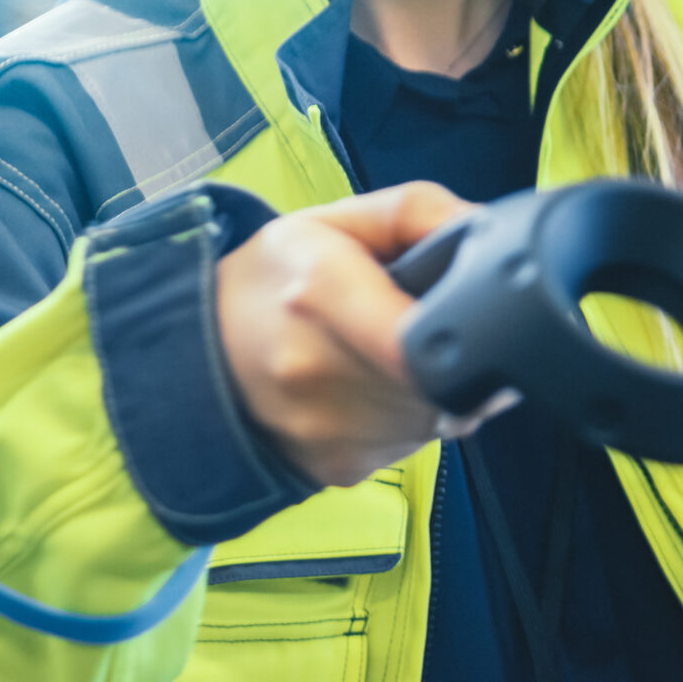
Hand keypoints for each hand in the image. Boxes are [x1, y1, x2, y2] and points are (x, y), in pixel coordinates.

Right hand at [216, 181, 485, 486]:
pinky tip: (380, 392)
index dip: (468, 329)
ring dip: (440, 389)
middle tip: (438, 327)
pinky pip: (412, 445)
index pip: (421, 334)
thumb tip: (491, 236)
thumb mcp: (334, 220)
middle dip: (460, 354)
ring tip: (400, 356)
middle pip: (444, 377)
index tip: (474, 316)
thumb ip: (420, 213)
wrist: (191, 354)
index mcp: (320, 293)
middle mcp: (319, 370)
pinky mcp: (338, 470)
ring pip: (438, 416)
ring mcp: (327, 429)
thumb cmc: (272, 278)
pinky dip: (413, 419)